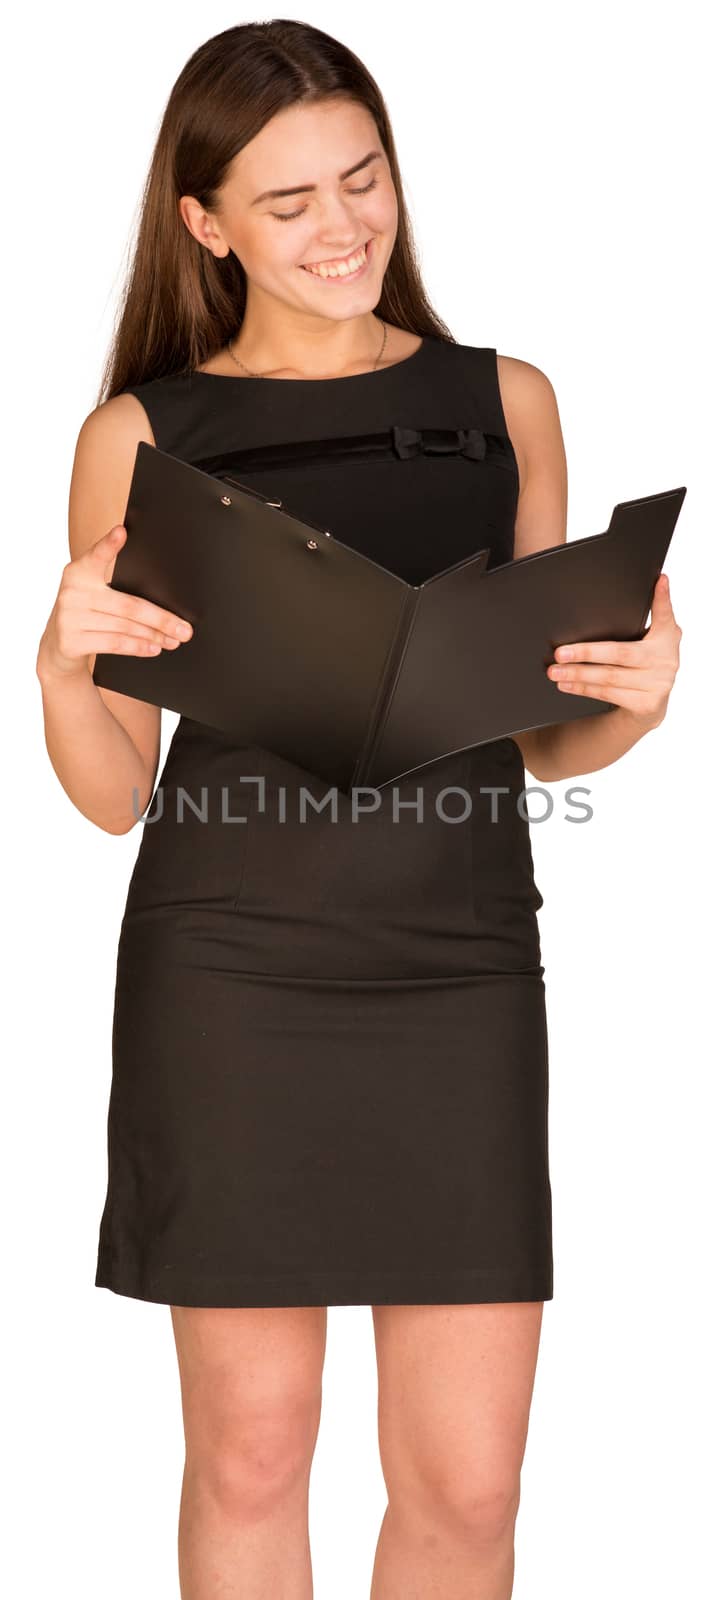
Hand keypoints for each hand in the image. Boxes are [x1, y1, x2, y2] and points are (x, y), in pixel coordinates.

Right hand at [37, 524, 193, 681]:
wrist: (59, 646)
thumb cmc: (87, 613)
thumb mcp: (94, 593)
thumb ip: (118, 588)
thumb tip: (165, 601)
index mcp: (79, 572)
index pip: (97, 556)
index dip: (109, 544)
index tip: (121, 531)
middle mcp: (72, 592)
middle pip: (129, 605)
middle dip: (162, 619)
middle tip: (185, 629)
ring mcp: (69, 617)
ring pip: (125, 627)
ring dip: (154, 636)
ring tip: (173, 640)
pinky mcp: (71, 641)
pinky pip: (115, 643)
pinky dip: (138, 647)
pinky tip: (153, 648)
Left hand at [545, 572, 681, 729]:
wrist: (649, 705)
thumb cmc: (642, 665)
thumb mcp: (647, 640)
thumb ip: (647, 616)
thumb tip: (651, 583)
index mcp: (667, 638)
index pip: (665, 615)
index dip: (663, 598)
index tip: (660, 580)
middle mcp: (667, 661)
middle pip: (620, 654)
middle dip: (586, 653)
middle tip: (560, 653)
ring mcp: (658, 684)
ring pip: (609, 677)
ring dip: (579, 674)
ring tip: (555, 670)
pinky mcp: (646, 705)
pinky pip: (608, 694)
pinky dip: (584, 689)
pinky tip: (567, 684)